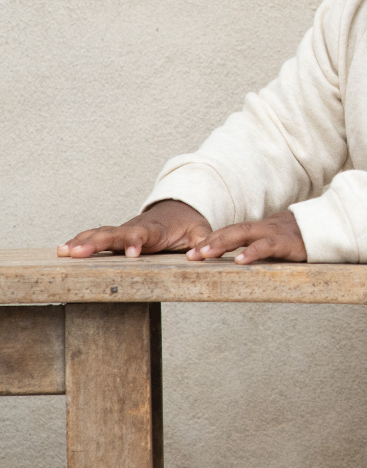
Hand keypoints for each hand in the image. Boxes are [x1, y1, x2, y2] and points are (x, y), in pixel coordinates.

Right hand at [58, 200, 212, 257]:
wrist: (179, 211)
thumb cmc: (190, 224)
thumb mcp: (201, 231)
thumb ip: (203, 242)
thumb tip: (198, 256)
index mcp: (156, 231)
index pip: (143, 235)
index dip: (135, 242)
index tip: (131, 252)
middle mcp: (135, 229)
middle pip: (113, 234)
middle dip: (95, 243)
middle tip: (77, 253)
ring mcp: (124, 232)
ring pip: (101, 234)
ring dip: (82, 242)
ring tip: (63, 251)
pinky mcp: (117, 236)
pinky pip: (96, 237)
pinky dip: (80, 241)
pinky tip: (63, 249)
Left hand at [186, 209, 306, 263]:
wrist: (334, 228)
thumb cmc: (309, 240)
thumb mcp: (284, 243)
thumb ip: (267, 249)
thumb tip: (249, 261)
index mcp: (264, 228)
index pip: (233, 231)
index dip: (213, 240)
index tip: (194, 252)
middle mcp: (267, 227)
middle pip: (234, 230)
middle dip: (211, 241)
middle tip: (191, 255)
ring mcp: (277, 233)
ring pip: (245, 234)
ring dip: (223, 243)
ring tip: (206, 254)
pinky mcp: (289, 243)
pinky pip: (268, 246)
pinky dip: (253, 252)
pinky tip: (240, 261)